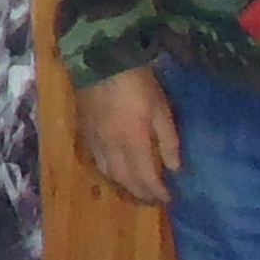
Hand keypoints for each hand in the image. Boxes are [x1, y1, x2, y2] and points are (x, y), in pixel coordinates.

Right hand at [73, 68, 182, 205]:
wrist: (99, 59)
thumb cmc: (136, 81)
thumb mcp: (160, 107)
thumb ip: (168, 139)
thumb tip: (174, 168)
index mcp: (132, 141)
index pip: (145, 177)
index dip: (157, 192)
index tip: (169, 199)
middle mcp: (111, 147)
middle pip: (125, 180)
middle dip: (140, 193)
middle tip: (154, 200)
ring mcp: (95, 140)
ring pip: (108, 173)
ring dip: (124, 185)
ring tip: (136, 189)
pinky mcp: (84, 131)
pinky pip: (97, 161)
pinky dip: (109, 172)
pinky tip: (117, 169)